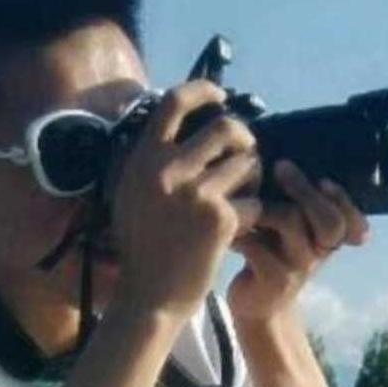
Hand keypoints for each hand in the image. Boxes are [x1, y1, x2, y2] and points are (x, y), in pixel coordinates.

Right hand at [111, 81, 261, 317]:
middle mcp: (168, 170)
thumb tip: (188, 131)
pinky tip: (240, 229)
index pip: (174, 102)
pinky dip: (253, 214)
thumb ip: (154, 162)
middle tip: (245, 155)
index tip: (219, 95)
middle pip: (226, 127)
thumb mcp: (133, 195)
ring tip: (242, 197)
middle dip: (245, 139)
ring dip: (252, 178)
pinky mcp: (220, 219)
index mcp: (144, 159)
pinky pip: (254, 201)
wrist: (150, 296)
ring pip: (248, 163)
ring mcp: (195, 193)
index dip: (203, 90)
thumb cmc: (143, 246)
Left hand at [227, 160, 368, 321]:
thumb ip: (291, 200)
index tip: (324, 179)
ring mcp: (300, 268)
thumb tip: (276, 146)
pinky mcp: (275, 281)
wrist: (257, 305)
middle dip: (304, 189)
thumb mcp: (285, 228)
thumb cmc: (269, 253)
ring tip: (241, 198)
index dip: (342, 198)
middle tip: (281, 167)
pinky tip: (228, 230)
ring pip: (292, 222)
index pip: (350, 217)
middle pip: (328, 218)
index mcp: (327, 237)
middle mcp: (320, 251)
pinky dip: (240, 231)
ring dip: (264, 204)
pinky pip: (259, 245)